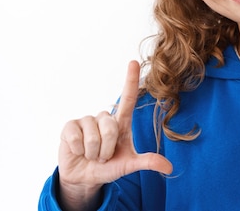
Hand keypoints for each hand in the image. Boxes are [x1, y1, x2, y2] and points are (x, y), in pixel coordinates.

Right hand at [57, 61, 171, 209]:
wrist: (85, 177)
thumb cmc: (109, 166)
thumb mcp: (129, 165)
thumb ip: (147, 162)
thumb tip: (169, 168)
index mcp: (121, 122)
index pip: (127, 98)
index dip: (130, 80)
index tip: (133, 62)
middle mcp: (104, 117)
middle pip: (110, 129)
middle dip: (107, 150)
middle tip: (103, 156)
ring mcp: (86, 120)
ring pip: (93, 136)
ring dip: (93, 152)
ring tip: (91, 154)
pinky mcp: (69, 127)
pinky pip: (76, 138)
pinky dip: (79, 150)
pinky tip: (78, 151)